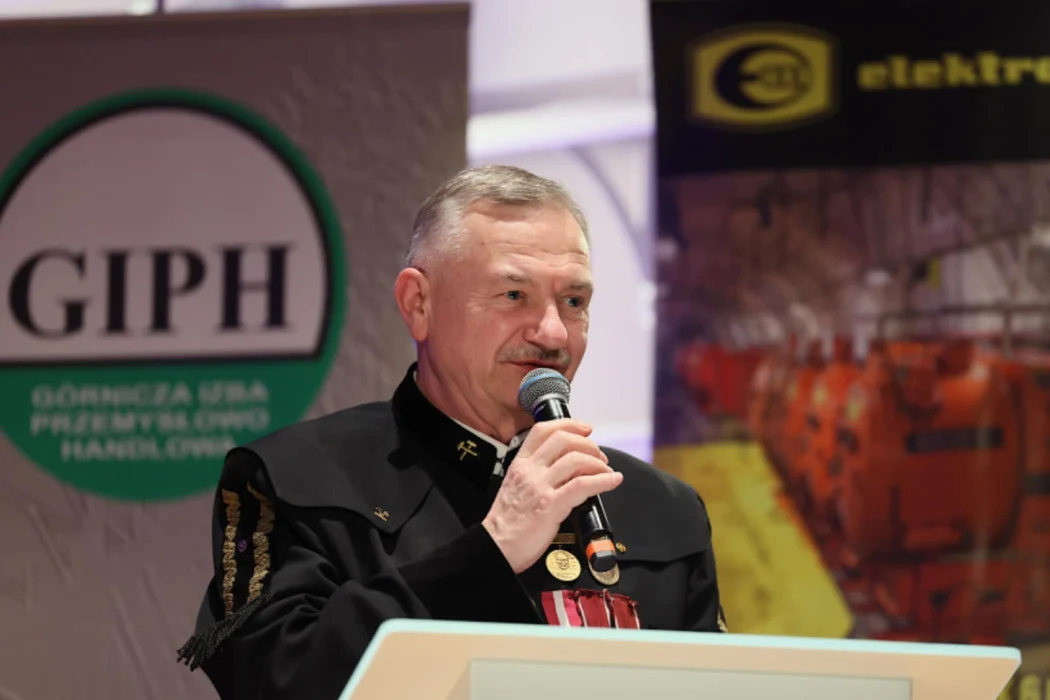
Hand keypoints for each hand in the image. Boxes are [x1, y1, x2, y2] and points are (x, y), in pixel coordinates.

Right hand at [481, 419, 623, 573]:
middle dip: (588, 444)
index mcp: (519, 464)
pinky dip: (603, 480)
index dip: (568, 424)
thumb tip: (566, 471)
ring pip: (576, 459)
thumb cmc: (507, 523)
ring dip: (598, 462)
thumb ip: (536, 475)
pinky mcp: (551, 505)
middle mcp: (530, 470)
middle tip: (600, 456)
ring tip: (606, 470)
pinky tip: (613, 480)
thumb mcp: (516, 487)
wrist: (495, 547)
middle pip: (564, 440)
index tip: (585, 429)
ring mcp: (540, 486)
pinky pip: (583, 485)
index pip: (542, 430)